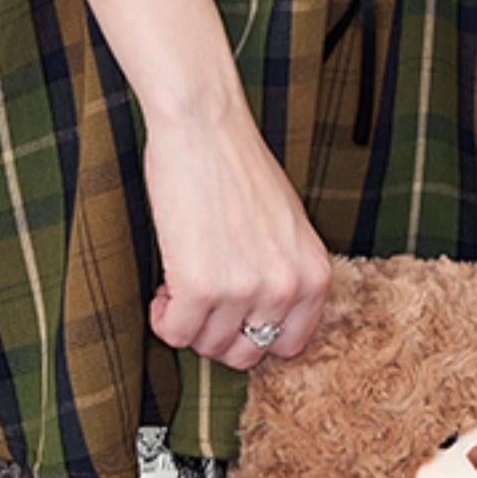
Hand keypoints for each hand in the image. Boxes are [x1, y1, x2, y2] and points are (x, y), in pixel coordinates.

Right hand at [142, 83, 333, 369]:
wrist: (204, 124)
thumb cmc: (238, 165)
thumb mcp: (286, 224)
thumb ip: (283, 272)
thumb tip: (259, 320)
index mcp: (313, 274)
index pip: (289, 345)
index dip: (254, 334)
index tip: (232, 315)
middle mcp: (286, 287)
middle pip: (245, 354)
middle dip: (217, 333)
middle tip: (201, 300)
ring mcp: (244, 289)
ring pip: (206, 345)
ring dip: (188, 321)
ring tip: (181, 284)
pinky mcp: (200, 285)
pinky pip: (175, 332)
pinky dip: (163, 318)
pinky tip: (164, 288)